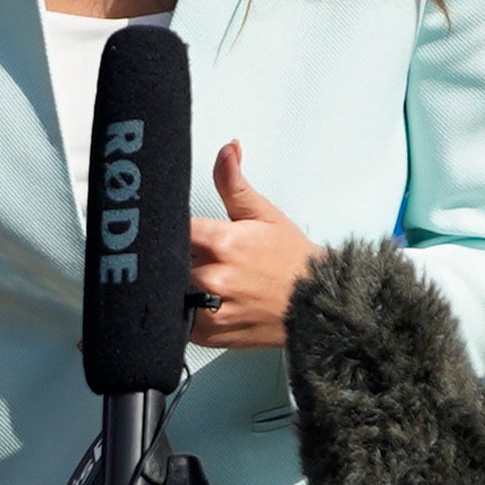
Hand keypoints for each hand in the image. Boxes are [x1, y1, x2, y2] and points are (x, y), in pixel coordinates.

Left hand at [185, 143, 313, 349]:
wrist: (318, 303)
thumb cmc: (292, 261)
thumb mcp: (263, 214)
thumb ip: (234, 182)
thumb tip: (227, 150)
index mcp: (224, 243)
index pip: (173, 228)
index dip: (167, 226)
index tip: (170, 228)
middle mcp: (214, 278)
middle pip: (167, 262)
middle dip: (174, 257)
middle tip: (188, 255)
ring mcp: (212, 310)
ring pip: (170, 292)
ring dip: (175, 285)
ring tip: (193, 279)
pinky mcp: (211, 335)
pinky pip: (179, 324)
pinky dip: (183, 313)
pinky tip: (199, 302)